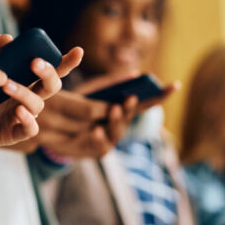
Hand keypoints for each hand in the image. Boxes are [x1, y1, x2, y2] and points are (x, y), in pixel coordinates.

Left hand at [0, 35, 82, 163]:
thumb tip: (6, 37)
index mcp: (26, 81)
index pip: (52, 70)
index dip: (67, 62)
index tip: (78, 51)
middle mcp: (29, 98)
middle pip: (52, 85)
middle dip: (49, 72)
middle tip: (34, 62)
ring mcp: (23, 116)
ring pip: (38, 104)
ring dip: (25, 92)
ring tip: (6, 85)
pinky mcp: (14, 133)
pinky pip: (30, 128)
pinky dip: (28, 119)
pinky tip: (18, 111)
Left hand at [23, 73, 178, 159]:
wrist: (49, 129)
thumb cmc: (73, 108)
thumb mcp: (90, 92)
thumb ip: (109, 83)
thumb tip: (134, 72)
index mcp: (121, 110)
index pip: (145, 102)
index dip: (160, 95)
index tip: (175, 85)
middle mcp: (118, 126)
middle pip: (130, 117)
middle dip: (131, 108)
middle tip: (129, 98)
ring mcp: (108, 140)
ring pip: (117, 132)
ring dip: (117, 121)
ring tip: (114, 109)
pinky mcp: (94, 151)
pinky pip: (100, 147)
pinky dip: (99, 139)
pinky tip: (96, 130)